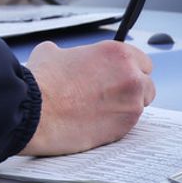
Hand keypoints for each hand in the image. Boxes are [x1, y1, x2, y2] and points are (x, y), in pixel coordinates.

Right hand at [19, 40, 155, 156]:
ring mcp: (130, 105)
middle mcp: (130, 78)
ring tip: (99, 110)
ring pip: (139, 106)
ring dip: (124, 107)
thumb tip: (63, 57)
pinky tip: (95, 122)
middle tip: (111, 94)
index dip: (129, 70)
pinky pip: (127, 126)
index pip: (143, 62)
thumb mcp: (53, 52)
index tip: (119, 76)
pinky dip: (115, 124)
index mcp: (118, 54)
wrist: (35, 112)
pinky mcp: (123, 129)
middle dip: (132, 89)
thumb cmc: (42, 82)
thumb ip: (70, 53)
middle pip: (147, 84)